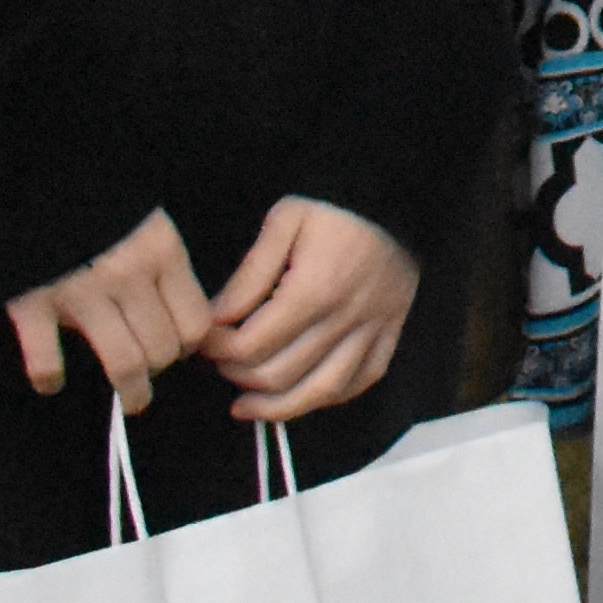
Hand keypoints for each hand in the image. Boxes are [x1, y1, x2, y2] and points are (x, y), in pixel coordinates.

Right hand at [4, 208, 211, 413]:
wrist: (33, 172)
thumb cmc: (97, 201)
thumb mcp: (146, 222)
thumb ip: (163, 265)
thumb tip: (185, 320)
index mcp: (160, 253)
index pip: (194, 323)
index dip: (189, 344)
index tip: (180, 349)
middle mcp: (127, 276)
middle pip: (162, 349)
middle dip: (160, 369)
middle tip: (153, 374)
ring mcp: (79, 293)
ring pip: (124, 363)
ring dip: (131, 390)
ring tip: (133, 399)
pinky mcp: (32, 304)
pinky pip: (47, 360)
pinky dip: (50, 377)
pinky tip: (52, 381)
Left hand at [201, 197, 419, 422]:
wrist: (397, 194)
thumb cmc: (335, 206)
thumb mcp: (284, 221)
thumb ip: (249, 274)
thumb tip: (218, 319)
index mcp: (315, 288)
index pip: (252, 345)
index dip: (217, 349)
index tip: (204, 338)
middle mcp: (346, 317)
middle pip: (279, 374)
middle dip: (238, 375)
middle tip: (221, 362)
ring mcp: (374, 329)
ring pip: (320, 391)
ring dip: (276, 407)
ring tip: (246, 405)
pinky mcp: (391, 332)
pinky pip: (360, 382)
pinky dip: (326, 398)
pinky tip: (299, 396)